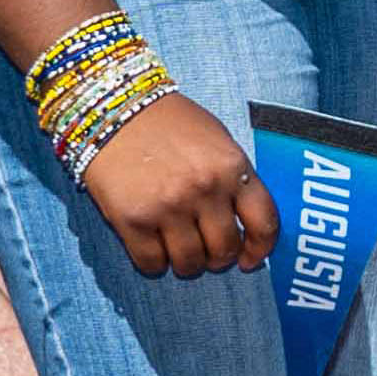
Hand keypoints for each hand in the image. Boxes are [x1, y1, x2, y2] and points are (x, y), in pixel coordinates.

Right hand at [80, 92, 275, 278]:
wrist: (113, 111)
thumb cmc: (169, 124)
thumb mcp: (217, 140)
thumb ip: (235, 178)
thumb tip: (247, 223)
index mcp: (232, 167)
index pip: (263, 223)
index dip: (260, 249)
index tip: (249, 259)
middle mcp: (204, 189)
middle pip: (224, 250)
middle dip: (217, 257)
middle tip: (206, 251)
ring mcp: (168, 206)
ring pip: (190, 263)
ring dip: (187, 264)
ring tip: (179, 250)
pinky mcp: (133, 220)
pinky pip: (152, 264)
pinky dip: (155, 264)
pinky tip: (153, 247)